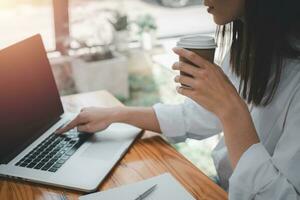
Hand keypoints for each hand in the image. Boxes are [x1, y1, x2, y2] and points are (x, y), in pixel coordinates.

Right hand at [56, 107, 115, 133]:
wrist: (112, 114)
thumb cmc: (102, 121)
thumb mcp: (89, 129)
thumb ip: (81, 129)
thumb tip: (78, 127)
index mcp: (80, 116)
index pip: (70, 125)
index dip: (63, 130)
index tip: (57, 132)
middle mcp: (83, 111)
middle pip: (78, 123)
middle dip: (83, 127)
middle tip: (93, 127)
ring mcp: (88, 109)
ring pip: (84, 120)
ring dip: (88, 124)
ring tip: (98, 124)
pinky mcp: (93, 109)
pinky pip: (89, 117)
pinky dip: (92, 121)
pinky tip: (98, 121)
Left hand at [173, 47, 258, 167]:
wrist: (229, 105)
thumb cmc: (226, 89)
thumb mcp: (220, 74)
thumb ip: (211, 68)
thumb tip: (201, 63)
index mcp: (209, 68)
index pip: (192, 56)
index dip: (181, 51)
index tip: (174, 49)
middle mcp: (202, 75)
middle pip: (183, 66)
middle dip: (175, 65)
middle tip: (173, 66)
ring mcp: (198, 85)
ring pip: (180, 78)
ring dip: (176, 78)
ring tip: (176, 79)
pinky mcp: (195, 95)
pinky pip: (181, 90)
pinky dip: (179, 89)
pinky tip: (179, 88)